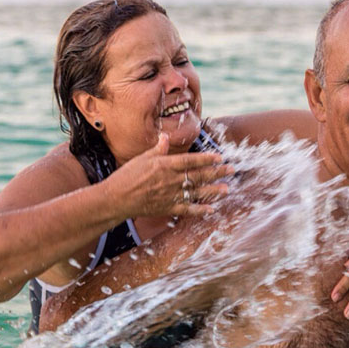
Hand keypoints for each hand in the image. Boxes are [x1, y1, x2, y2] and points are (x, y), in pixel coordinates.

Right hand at [106, 133, 234, 218]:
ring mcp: (171, 195)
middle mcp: (172, 180)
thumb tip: (165, 137)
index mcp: (166, 165)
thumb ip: (158, 149)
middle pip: (199, 175)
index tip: (220, 157)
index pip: (191, 160)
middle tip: (231, 170)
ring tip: (227, 188)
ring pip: (197, 192)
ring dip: (213, 190)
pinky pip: (188, 209)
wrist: (117, 198)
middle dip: (217, 172)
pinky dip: (200, 210)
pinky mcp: (168, 208)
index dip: (207, 159)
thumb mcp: (143, 158)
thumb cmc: (127, 176)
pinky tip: (211, 209)